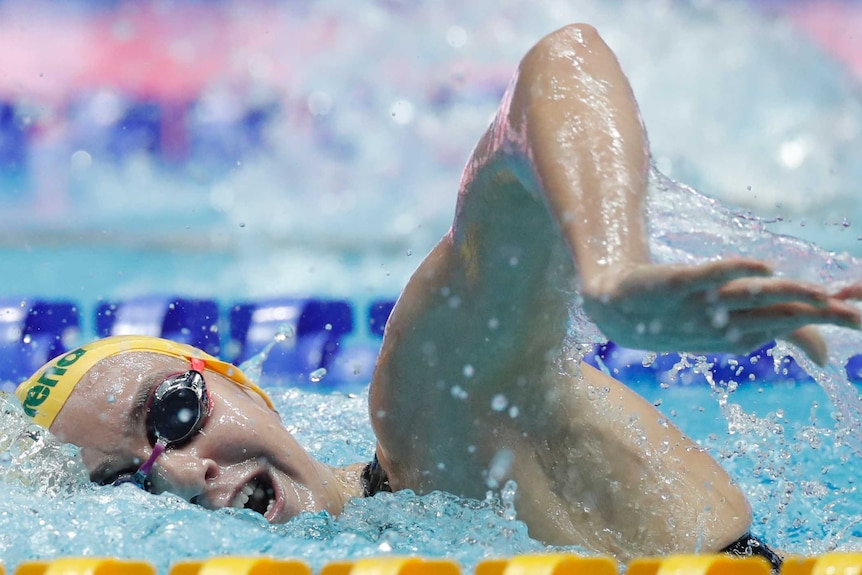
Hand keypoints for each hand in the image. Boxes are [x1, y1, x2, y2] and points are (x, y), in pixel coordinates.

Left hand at [581, 258, 861, 365]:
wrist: (616, 311)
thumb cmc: (681, 319)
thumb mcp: (732, 329)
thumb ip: (780, 335)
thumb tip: (824, 356)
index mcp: (741, 336)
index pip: (793, 326)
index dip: (828, 323)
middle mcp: (724, 324)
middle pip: (776, 314)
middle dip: (816, 313)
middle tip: (857, 313)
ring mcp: (698, 305)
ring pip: (747, 298)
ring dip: (782, 295)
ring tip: (818, 292)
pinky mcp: (673, 284)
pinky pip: (705, 277)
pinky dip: (731, 272)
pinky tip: (761, 266)